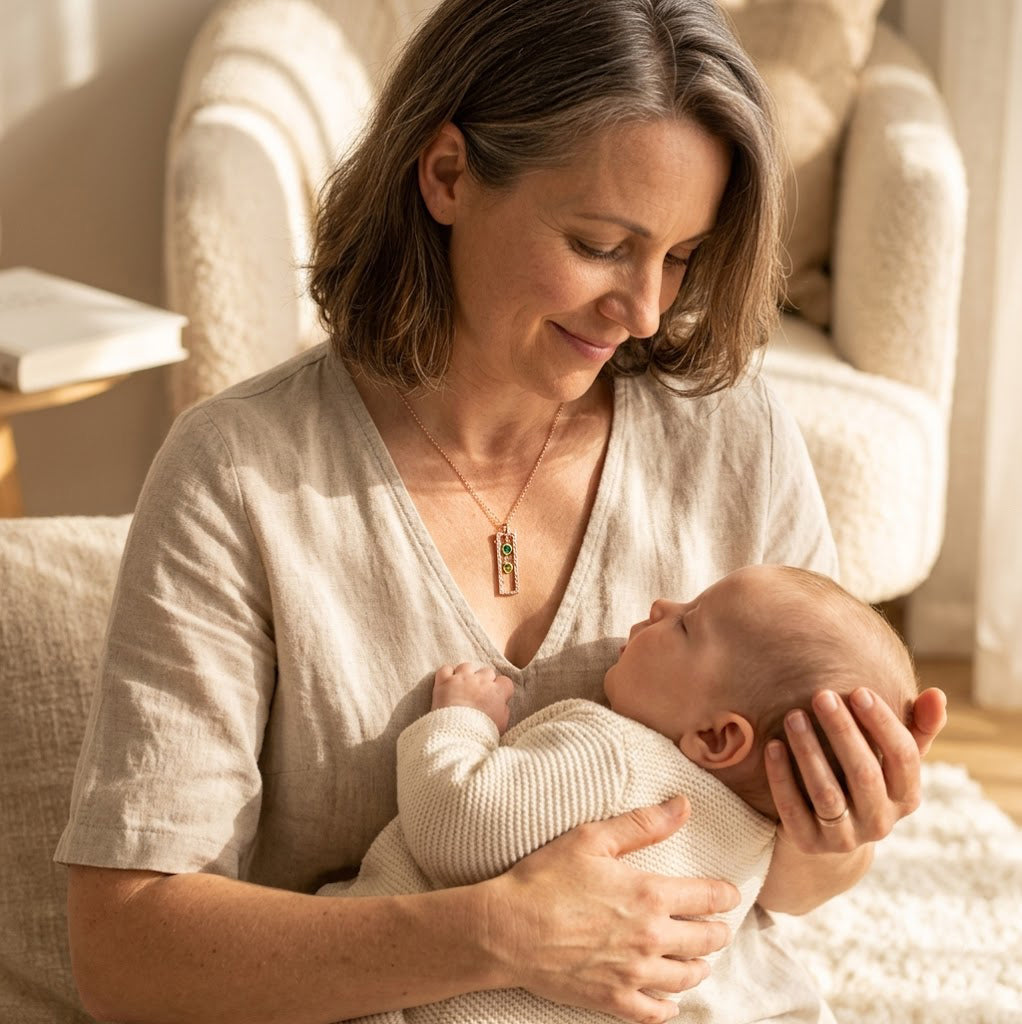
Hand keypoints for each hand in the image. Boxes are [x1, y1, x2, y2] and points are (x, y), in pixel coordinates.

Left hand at [432, 662, 514, 733]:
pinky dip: (446, 674)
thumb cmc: (481, 733)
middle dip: (483, 680)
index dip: (500, 689)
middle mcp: (481, 681)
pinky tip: (447, 683)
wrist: (458, 735)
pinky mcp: (445, 681)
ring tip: (462, 687)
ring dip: (465, 675)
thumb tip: (501, 704)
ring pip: (467, 666)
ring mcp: (462, 679)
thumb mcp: (501, 725)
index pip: (505, 681)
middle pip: (486, 671)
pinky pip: (446, 669)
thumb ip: (503, 710)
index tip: (495, 697)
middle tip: (478, 694)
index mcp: (497, 692)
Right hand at [483, 796, 738, 1022]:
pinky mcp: (614, 999)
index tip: (730, 894)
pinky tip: (671, 1001)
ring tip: (701, 962)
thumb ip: (642, 824)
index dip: (725, 895)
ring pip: (686, 977)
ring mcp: (634, 973)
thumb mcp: (591, 838)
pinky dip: (669, 1007)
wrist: (507, 930)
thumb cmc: (545, 878)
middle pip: (705, 940)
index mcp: (649, 894)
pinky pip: (656, 1012)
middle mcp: (651, 937)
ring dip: (699, 968)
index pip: (708, 898)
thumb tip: (683, 806)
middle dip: (717, 932)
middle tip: (719, 928)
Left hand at [765, 686, 947, 852]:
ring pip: (827, 793)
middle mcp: (880, 821)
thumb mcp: (891, 757)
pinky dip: (782, 777)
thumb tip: (937, 694)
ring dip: (809, 752)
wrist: (827, 832)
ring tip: (793, 716)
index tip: (859, 691)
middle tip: (821, 695)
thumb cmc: (863, 776)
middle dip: (843, 731)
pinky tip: (772, 746)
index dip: (883, 724)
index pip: (903, 758)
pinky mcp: (808, 843)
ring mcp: (844, 837)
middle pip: (864, 774)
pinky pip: (792, 810)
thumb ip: (917, 727)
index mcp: (906, 797)